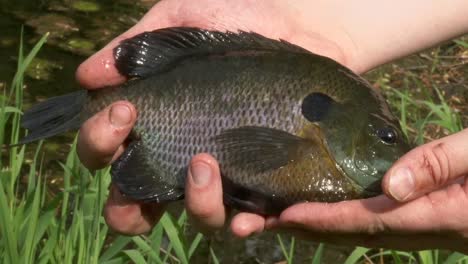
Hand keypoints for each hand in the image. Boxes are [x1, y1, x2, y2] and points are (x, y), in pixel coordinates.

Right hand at [75, 0, 351, 234]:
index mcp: (156, 125)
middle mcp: (181, 158)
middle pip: (133, 206)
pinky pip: (247, 220)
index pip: (106, 153)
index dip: (99, 141)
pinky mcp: (264, 181)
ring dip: (194, 203)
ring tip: (205, 163)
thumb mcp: (179, 21)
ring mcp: (224, 174)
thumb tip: (86, 77)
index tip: (124, 111)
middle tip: (146, 158)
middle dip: (125, 204)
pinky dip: (241, 226)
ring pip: (195, 217)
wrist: (300, 22)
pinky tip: (248, 216)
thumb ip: (135, 48)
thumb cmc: (235, 17)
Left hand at [264, 129, 467, 252]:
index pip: (361, 219)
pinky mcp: (424, 219)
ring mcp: (422, 228)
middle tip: (258, 222)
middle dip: (303, 229)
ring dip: (317, 226)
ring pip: (358, 232)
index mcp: (433, 213)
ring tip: (278, 216)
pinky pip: (373, 224)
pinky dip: (341, 220)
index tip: (281, 217)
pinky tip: (324, 209)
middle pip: (351, 232)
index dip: (319, 220)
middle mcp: (421, 228)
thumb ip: (443, 165)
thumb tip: (390, 185)